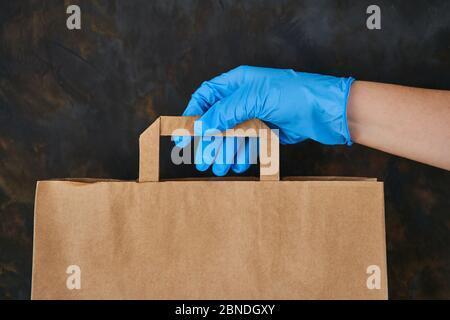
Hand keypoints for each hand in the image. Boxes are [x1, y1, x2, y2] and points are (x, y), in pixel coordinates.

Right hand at [175, 65, 354, 175]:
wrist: (328, 111)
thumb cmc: (294, 94)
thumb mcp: (255, 98)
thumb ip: (226, 111)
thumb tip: (201, 124)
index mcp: (238, 83)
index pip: (207, 96)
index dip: (193, 114)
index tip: (183, 135)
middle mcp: (245, 98)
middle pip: (219, 121)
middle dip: (210, 141)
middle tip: (202, 160)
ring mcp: (257, 115)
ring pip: (234, 135)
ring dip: (226, 152)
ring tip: (220, 169)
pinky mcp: (269, 130)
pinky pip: (250, 144)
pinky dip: (243, 155)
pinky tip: (238, 166)